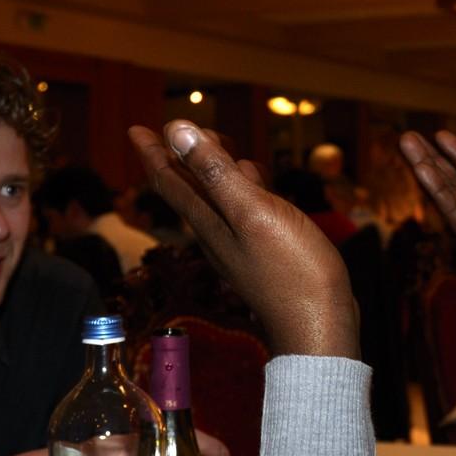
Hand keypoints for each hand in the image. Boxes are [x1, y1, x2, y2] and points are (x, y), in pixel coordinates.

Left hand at [128, 122, 359, 358]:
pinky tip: (258, 182)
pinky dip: (245, 188)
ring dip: (214, 169)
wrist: (320, 326)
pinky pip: (246, 210)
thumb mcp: (251, 212)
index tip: (135, 129)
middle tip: (178, 129)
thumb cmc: (291, 271)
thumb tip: (175, 130)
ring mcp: (242, 245)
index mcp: (209, 221)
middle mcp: (218, 234)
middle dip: (182, 155)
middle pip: (191, 187)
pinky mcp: (266, 253)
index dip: (153, 152)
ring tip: (216, 145)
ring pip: (219, 198)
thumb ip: (214, 172)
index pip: (170, 181)